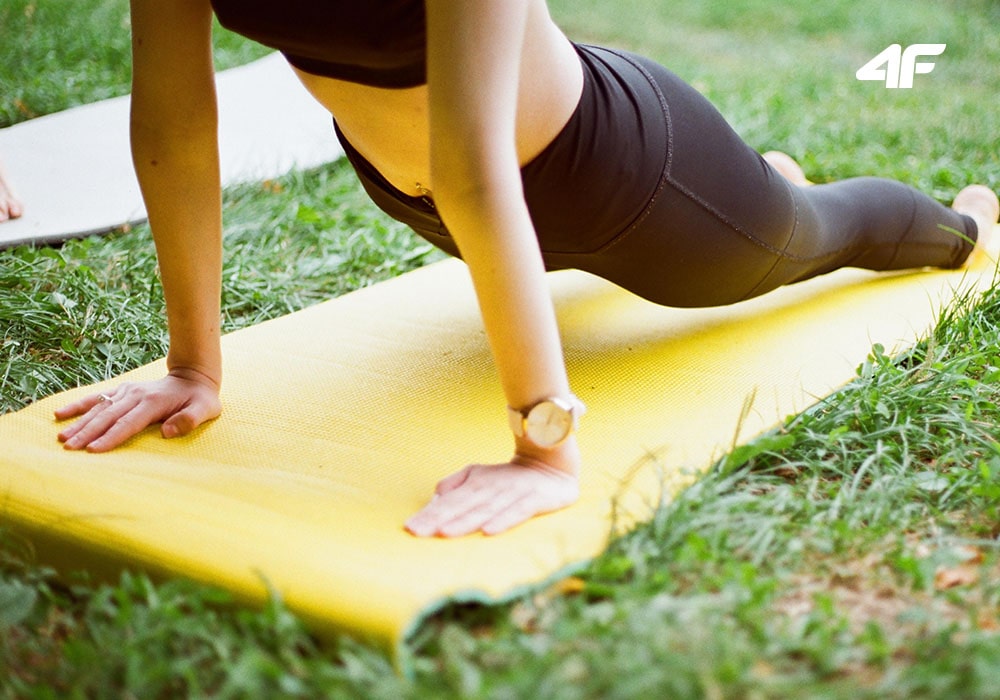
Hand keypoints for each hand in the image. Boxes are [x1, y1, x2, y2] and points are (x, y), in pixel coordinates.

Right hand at [55, 368, 220, 452]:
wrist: (193, 376)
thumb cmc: (200, 399)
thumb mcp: (205, 409)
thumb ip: (189, 420)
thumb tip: (167, 431)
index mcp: (154, 402)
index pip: (128, 423)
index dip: (111, 437)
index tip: (93, 450)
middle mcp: (136, 395)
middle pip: (108, 416)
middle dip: (88, 433)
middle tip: (69, 448)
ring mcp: (127, 390)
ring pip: (99, 408)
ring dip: (80, 423)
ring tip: (61, 437)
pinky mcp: (122, 389)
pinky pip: (97, 397)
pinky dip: (78, 405)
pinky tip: (60, 414)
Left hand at [405, 440, 580, 537]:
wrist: (551, 463)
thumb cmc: (507, 477)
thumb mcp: (478, 476)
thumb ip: (454, 487)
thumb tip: (433, 501)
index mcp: (475, 484)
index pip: (449, 502)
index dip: (429, 514)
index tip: (410, 528)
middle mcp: (492, 488)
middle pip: (462, 506)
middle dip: (439, 519)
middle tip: (418, 532)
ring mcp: (514, 493)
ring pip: (486, 510)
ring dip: (466, 522)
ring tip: (445, 532)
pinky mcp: (536, 499)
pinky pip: (518, 512)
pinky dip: (504, 520)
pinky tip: (489, 531)